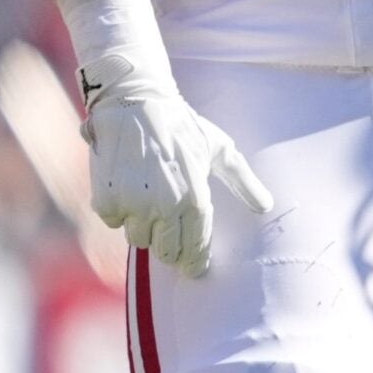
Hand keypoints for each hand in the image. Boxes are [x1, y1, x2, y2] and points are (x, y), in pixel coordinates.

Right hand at [82, 86, 272, 275]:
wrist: (136, 103)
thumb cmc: (183, 126)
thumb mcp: (221, 150)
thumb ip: (243, 182)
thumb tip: (266, 206)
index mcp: (194, 199)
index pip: (195, 247)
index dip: (194, 262)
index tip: (195, 269)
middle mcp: (163, 207)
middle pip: (165, 252)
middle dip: (168, 247)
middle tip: (168, 233)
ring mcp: (133, 205)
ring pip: (137, 238)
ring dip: (143, 225)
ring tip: (148, 196)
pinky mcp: (106, 200)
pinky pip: (113, 220)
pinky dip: (118, 209)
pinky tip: (126, 185)